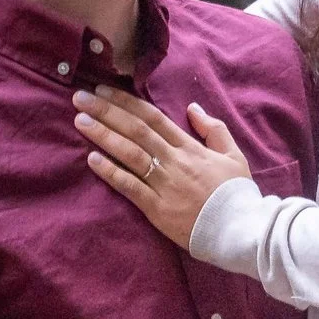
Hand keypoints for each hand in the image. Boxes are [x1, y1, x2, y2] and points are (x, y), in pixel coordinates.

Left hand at [75, 87, 251, 247]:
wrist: (238, 229)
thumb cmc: (235, 192)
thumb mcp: (233, 154)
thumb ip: (214, 128)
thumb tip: (193, 108)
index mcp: (189, 147)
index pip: (153, 117)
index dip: (126, 102)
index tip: (104, 90)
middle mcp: (174, 160)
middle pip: (136, 130)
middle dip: (106, 112)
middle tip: (81, 98)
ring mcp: (164, 184)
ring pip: (130, 154)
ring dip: (103, 136)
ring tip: (80, 121)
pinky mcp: (157, 208)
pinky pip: (130, 187)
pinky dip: (110, 172)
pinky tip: (92, 159)